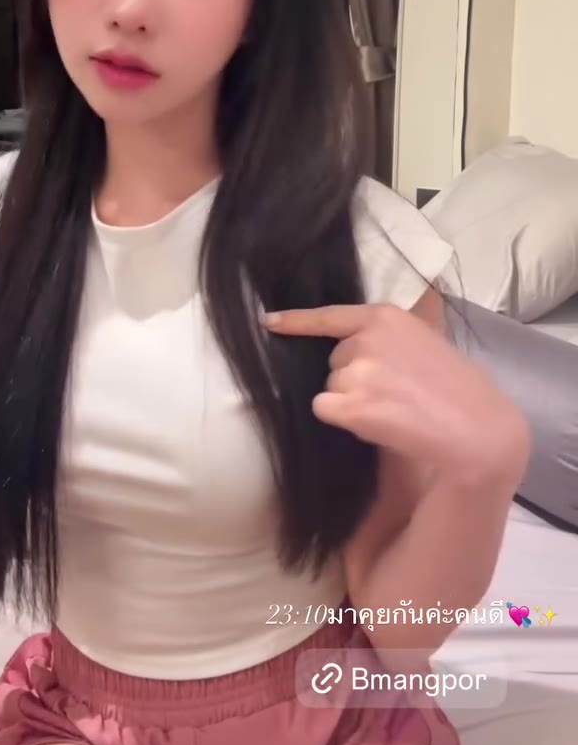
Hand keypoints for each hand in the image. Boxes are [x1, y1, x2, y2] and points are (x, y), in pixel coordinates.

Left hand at [262, 303, 530, 484]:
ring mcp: (357, 372)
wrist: (477, 428)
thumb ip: (391, 335)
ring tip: (393, 409)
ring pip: (330, 388)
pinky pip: (326, 410)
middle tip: (394, 392)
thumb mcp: (426, 340)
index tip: (266, 320)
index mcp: (385, 316)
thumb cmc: (459, 387)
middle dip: (353, 377)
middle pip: (333, 361)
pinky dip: (344, 420)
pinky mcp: (352, 406)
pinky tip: (378, 423)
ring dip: (351, 402)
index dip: (295, 320)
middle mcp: (365, 339)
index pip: (330, 316)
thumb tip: (358, 339)